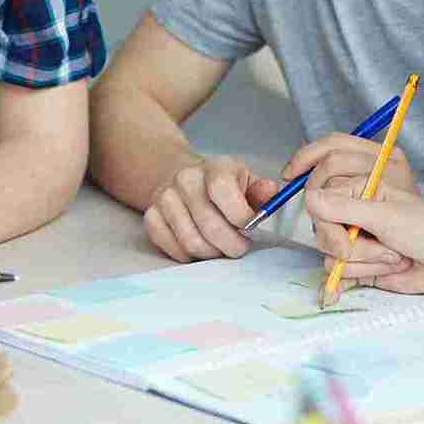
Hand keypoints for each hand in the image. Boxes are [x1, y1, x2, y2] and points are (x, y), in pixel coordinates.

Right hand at [144, 154, 277, 261]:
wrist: (183, 178)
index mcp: (214, 168)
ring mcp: (165, 198)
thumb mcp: (245, 180)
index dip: (240, 216)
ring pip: (191, 242)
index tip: (250, 227)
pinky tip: (201, 245)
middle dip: (231, 245)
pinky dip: (190, 255)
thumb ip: (261, 190)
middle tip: (240, 247)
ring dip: (212, 252)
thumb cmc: (221, 185)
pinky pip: (172, 248)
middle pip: (209, 225)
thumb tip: (272, 192)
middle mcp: (186, 180)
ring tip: (221, 247)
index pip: (223, 190)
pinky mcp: (151, 217)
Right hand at [303, 183, 423, 303]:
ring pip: (330, 254)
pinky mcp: (359, 265)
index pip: (319, 200)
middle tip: (385, 244)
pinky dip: (360, 276)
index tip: (348, 231)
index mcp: (361, 189)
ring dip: (366, 261)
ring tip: (395, 256)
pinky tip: (383, 271)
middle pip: (321, 230)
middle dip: (352, 246)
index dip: (327, 219)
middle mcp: (354, 213)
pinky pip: (338, 273)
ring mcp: (356, 240)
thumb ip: (345, 207)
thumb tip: (309, 197)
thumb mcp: (387, 215)